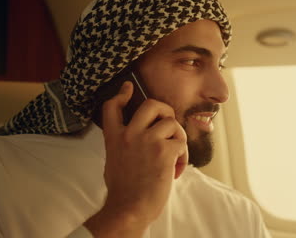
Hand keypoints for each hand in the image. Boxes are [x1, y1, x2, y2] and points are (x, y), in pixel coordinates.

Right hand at [85, 81, 187, 236]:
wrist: (129, 208)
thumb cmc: (124, 190)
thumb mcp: (114, 160)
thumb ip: (124, 143)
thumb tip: (141, 136)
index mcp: (114, 137)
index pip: (112, 107)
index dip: (121, 94)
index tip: (128, 87)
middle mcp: (130, 134)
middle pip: (151, 104)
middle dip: (166, 110)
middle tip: (169, 123)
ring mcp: (147, 140)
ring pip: (172, 124)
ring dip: (177, 139)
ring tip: (174, 157)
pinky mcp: (164, 151)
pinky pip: (181, 142)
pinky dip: (183, 156)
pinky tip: (175, 170)